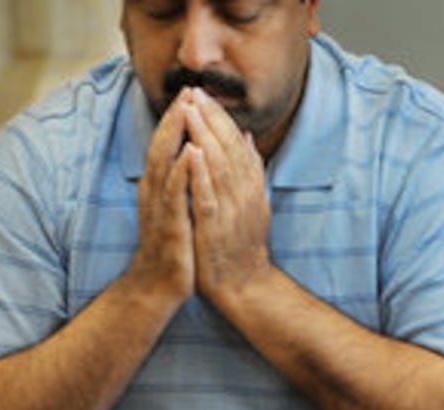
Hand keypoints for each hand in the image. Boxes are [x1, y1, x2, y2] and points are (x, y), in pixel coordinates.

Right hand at [127, 91, 196, 307]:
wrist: (158, 291)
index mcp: (159, 191)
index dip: (177, 121)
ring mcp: (159, 211)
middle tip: (188, 90)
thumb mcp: (178, 214)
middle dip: (175, 119)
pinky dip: (182, 173)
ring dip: (175, 136)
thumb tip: (193, 162)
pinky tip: (191, 154)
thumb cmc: (172, 252)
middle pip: (162, 149)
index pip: (167, 148)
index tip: (192, 94)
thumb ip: (183, 188)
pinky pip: (175, 196)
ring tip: (186, 110)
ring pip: (165, 166)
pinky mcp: (169, 228)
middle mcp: (155, 195)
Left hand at [180, 88, 273, 307]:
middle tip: (195, 91)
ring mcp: (232, 210)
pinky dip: (200, 173)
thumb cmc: (242, 245)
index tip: (205, 95)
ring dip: (204, 136)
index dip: (221, 118)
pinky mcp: (216, 227)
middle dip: (211, 118)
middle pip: (229, 149)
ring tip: (190, 110)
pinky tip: (191, 152)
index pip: (237, 145)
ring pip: (219, 166)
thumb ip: (251, 170)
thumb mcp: (252, 202)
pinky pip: (208, 195)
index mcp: (251, 187)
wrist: (245, 285)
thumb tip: (248, 138)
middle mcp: (245, 194)